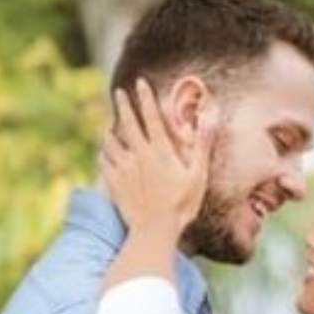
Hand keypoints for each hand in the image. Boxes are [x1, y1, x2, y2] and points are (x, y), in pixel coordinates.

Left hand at [99, 78, 216, 239]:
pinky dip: (103, 154)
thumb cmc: (181, 205)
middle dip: (123, 105)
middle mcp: (139, 155)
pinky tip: (103, 153)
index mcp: (160, 151)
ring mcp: (124, 169)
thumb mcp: (198, 175)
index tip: (140, 83)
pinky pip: (104, 163)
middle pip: (127, 124)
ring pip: (111, 142)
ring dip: (109, 131)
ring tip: (108, 126)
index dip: (145, 98)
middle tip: (118, 93)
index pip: (151, 117)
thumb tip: (210, 118)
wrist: (154, 230)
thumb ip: (202, 145)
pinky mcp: (114, 183)